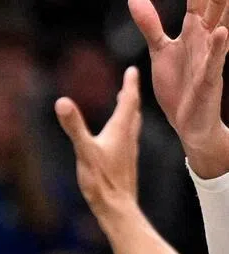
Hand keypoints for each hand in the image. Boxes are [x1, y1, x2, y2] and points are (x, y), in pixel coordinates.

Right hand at [56, 65, 141, 221]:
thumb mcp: (84, 150)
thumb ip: (74, 126)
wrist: (117, 207)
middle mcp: (129, 137)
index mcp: (120, 130)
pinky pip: (129, 140)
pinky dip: (127, 130)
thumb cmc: (101, 180)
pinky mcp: (127, 164)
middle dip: (131, 95)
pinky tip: (120, 139)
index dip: (130, 83)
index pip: (129, 100)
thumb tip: (61, 101)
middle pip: (133, 110)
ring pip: (133, 125)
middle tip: (130, 83)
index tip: (133, 69)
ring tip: (126, 106)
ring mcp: (129, 151)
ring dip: (130, 112)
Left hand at [130, 0, 228, 176]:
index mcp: (193, 30)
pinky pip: (215, 61)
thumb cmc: (177, 85)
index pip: (198, 0)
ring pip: (220, 27)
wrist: (186, 122)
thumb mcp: (159, 51)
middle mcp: (205, 39)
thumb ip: (150, 25)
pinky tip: (220, 32)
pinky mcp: (209, 78)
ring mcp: (209, 57)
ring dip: (223, 9)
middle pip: (213, 7)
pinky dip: (217, 47)